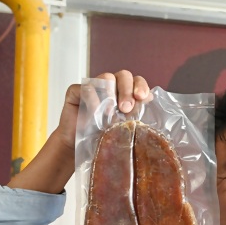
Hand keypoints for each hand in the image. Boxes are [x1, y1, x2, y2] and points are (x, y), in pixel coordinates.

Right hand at [10, 71, 152, 193]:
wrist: (79, 148)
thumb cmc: (103, 138)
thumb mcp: (124, 128)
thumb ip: (136, 116)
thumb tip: (149, 104)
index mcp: (126, 93)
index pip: (137, 81)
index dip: (141, 86)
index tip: (142, 97)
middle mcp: (112, 87)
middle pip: (124, 75)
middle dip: (127, 90)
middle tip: (126, 108)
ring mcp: (94, 87)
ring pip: (106, 77)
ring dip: (111, 93)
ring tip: (110, 112)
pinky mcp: (76, 91)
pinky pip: (86, 87)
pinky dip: (92, 98)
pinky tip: (94, 113)